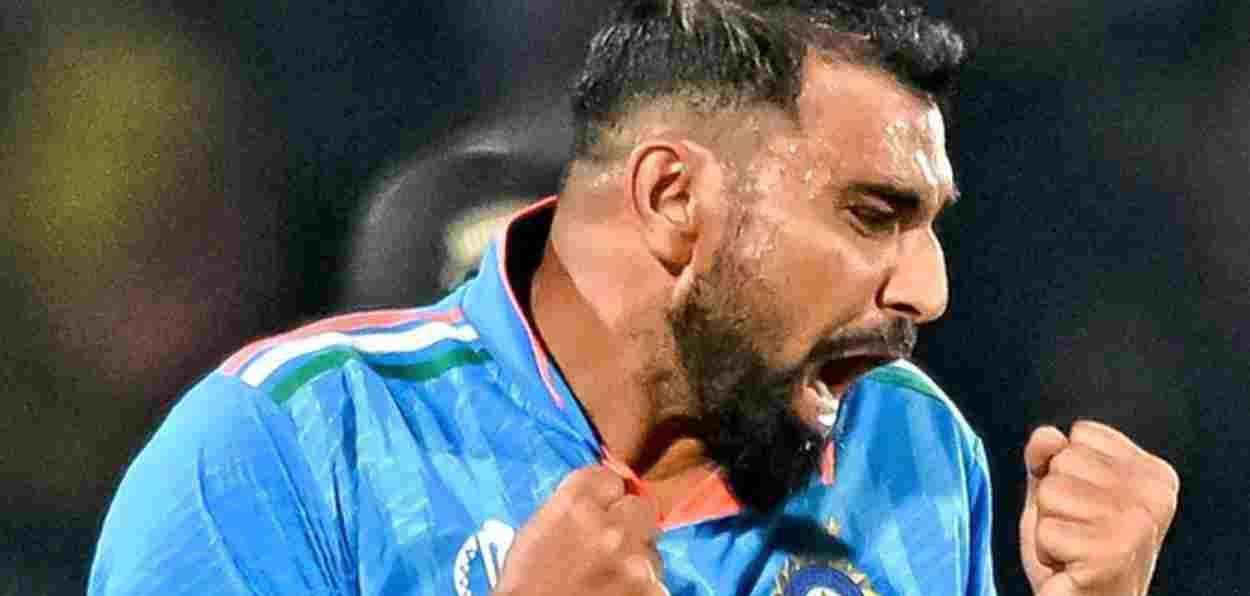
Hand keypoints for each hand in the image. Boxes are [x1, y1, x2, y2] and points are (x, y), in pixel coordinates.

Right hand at [494, 465, 668, 595]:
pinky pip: (655, 583)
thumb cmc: (526, 586)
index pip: (610, 478)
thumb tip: (599, 501)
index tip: (601, 510)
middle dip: (629, 526)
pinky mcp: (651, 591)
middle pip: (641, 508)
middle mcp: (610, 526)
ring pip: (651, 550)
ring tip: (607, 581)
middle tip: (611, 548)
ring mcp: (634, 562)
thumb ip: (572, 509)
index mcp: (575, 505)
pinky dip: (640, 592)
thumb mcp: (536, 532)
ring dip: (635, 563)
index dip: (605, 497)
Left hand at [1019, 420, 1178, 595]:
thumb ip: (1050, 456)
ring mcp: (1136, 523)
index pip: (1082, 433)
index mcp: (1153, 473)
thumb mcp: (1060, 491)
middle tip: (1079, 531)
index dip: (1069, 471)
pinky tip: (1071, 565)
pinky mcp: (1111, 553)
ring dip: (1049, 524)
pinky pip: (1046, 529)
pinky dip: (1047, 550)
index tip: (1088, 506)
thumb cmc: (1076, 550)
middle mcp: (1154, 495)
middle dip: (1056, 498)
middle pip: (1064, 459)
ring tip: (1074, 547)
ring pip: (1050, 492)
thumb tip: (1046, 435)